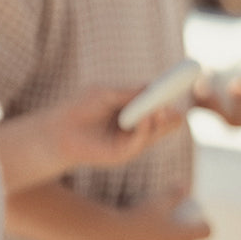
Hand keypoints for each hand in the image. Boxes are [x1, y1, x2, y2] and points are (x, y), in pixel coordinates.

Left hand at [54, 84, 185, 168]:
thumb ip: (129, 93)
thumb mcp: (106, 94)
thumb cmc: (79, 108)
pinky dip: (145, 130)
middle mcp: (135, 127)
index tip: (182, 84)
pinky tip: (146, 119)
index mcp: (133, 110)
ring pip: (154, 133)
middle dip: (171, 113)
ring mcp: (131, 142)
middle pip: (162, 122)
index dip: (169, 97)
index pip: (158, 105)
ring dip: (160, 121)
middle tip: (178, 102)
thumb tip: (152, 86)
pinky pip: (139, 142)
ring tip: (162, 109)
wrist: (58, 131)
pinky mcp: (122, 155)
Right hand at [116, 190, 212, 239]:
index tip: (198, 220)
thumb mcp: (156, 201)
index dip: (205, 225)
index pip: (206, 233)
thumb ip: (173, 193)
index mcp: (184, 238)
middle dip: (183, 238)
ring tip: (161, 239)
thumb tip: (184, 185)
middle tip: (175, 226)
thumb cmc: (136, 216)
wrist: (110, 238)